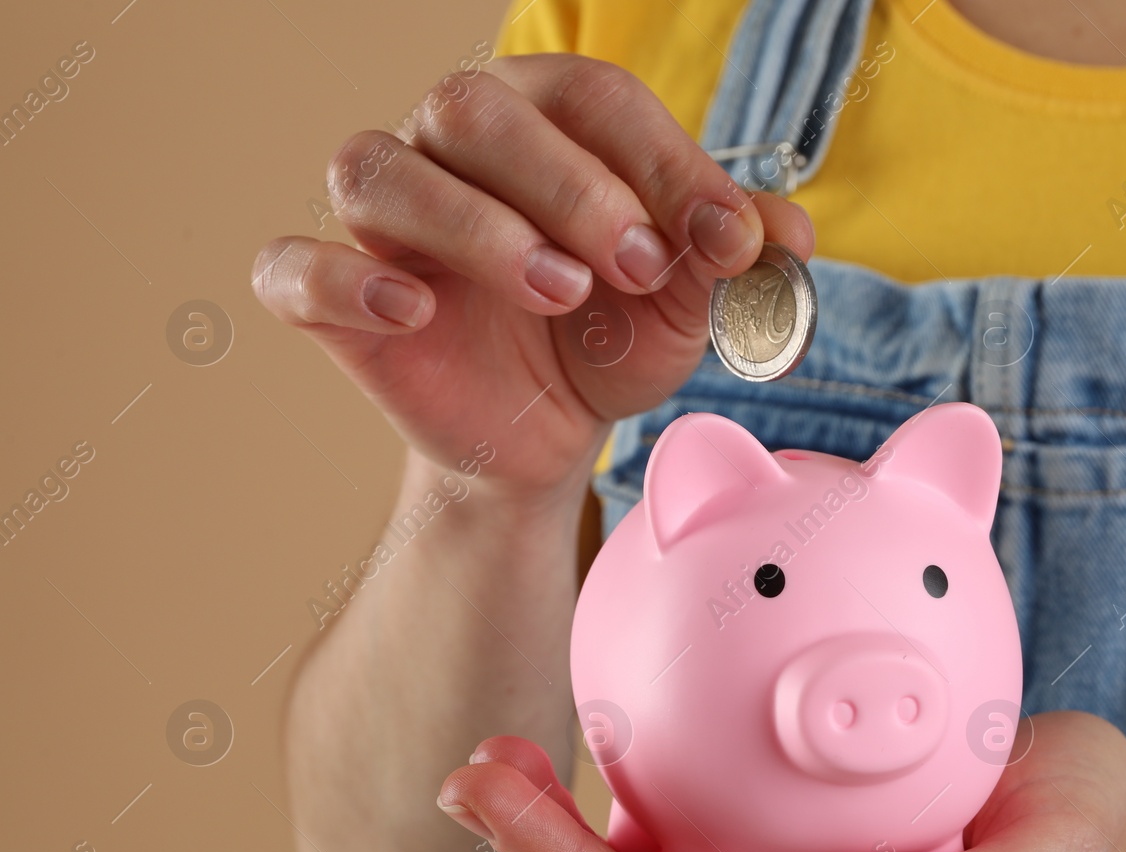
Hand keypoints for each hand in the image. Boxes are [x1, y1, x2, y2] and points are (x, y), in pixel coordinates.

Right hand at [252, 54, 813, 501]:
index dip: (661, 161)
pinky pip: (295, 268)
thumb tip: (786, 230)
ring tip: (559, 294)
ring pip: (380, 169)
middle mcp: (449, 148)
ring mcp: (382, 220)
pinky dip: (344, 281)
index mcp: (544, 123)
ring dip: (475, 227)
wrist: (545, 435)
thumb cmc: (610, 340)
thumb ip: (733, 258)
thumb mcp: (687, 304)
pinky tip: (413, 314)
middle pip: (475, 110)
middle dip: (569, 185)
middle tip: (637, 266)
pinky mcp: (330, 300)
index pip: (590, 98)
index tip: (725, 239)